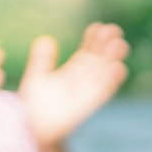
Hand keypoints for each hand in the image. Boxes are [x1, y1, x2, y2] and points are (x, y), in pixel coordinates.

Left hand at [18, 23, 127, 146]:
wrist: (32, 125)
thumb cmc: (33, 104)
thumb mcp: (37, 76)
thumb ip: (42, 59)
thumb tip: (48, 39)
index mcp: (73, 72)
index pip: (88, 52)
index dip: (94, 40)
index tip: (99, 27)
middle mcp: (84, 80)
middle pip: (100, 60)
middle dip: (107, 46)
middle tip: (114, 30)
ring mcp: (88, 91)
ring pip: (104, 72)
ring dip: (113, 59)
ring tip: (119, 44)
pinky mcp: (89, 103)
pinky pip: (103, 90)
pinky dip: (111, 80)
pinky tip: (118, 67)